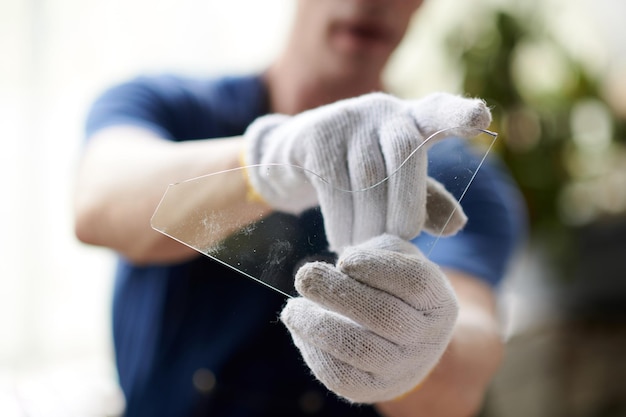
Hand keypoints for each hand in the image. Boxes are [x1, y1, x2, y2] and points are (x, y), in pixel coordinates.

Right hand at [244, 92, 490, 251]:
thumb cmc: (355, 174)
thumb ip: (426, 200)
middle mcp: (381, 111)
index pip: (438, 110)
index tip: (480, 119)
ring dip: (370, 222)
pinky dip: (341, 220)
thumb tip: (458, 225)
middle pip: (404, 150)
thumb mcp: (394, 185)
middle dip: (406, 203)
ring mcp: (345, 119)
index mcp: (410, 121)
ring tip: (368, 254)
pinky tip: (341, 241)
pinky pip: (333, 184)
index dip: (457, 114)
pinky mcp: (314, 136)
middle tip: (400, 242)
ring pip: (367, 175)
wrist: (291, 157)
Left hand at [280, 234, 458, 402]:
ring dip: (318, 326)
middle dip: (337, 293)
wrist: (407, 342)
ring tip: (293, 309)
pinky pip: (342, 376)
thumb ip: (376, 252)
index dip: (375, 267)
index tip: (343, 259)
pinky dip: (314, 353)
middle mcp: (427, 337)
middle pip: (384, 316)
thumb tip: (342, 264)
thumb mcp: (397, 260)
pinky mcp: (374, 388)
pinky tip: (300, 331)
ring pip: (360, 349)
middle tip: (305, 276)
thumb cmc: (395, 288)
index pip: (413, 281)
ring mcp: (403, 367)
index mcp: (437, 300)